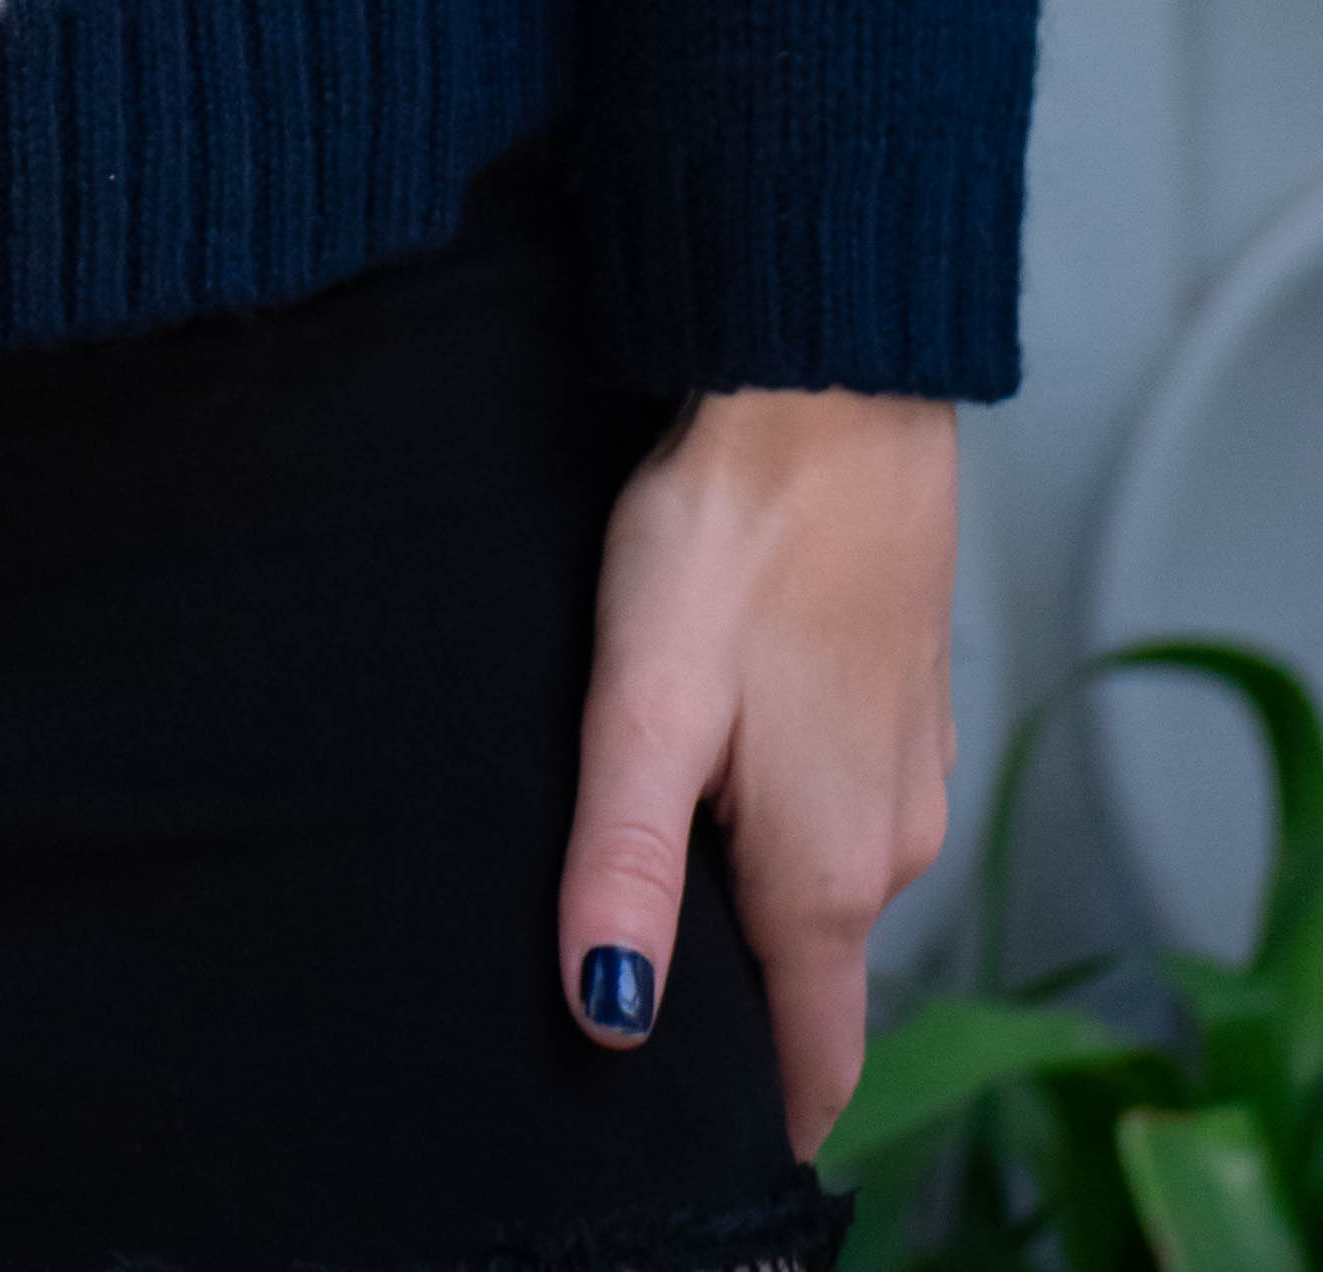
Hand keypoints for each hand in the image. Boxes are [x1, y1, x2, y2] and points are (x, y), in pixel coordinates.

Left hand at [562, 387, 957, 1157]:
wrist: (831, 382)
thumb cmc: (736, 531)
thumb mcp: (647, 703)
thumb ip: (626, 866)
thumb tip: (609, 1018)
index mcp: (832, 871)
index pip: (816, 1052)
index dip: (759, 1107)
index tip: (691, 1134)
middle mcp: (892, 842)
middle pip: (810, 969)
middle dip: (730, 986)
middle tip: (622, 962)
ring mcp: (907, 768)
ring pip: (822, 876)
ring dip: (749, 881)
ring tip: (648, 847)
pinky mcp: (900, 700)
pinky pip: (838, 798)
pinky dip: (780, 803)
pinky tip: (713, 749)